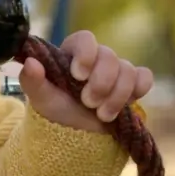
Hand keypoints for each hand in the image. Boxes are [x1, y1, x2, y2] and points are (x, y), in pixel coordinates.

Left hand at [19, 30, 152, 132]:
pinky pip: (144, 78)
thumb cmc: (55, 112)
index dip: (86, 54)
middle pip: (110, 57)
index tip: (78, 75)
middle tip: (88, 103)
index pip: (85, 39)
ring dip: (117, 96)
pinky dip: (137, 90)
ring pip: (128, 70)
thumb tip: (30, 63)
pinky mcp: (132, 85)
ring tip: (102, 115)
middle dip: (101, 83)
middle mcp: (96, 58)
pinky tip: (124, 107)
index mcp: (73, 54)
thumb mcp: (41, 99)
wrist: (75, 136)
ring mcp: (116, 71)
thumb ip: (33, 81)